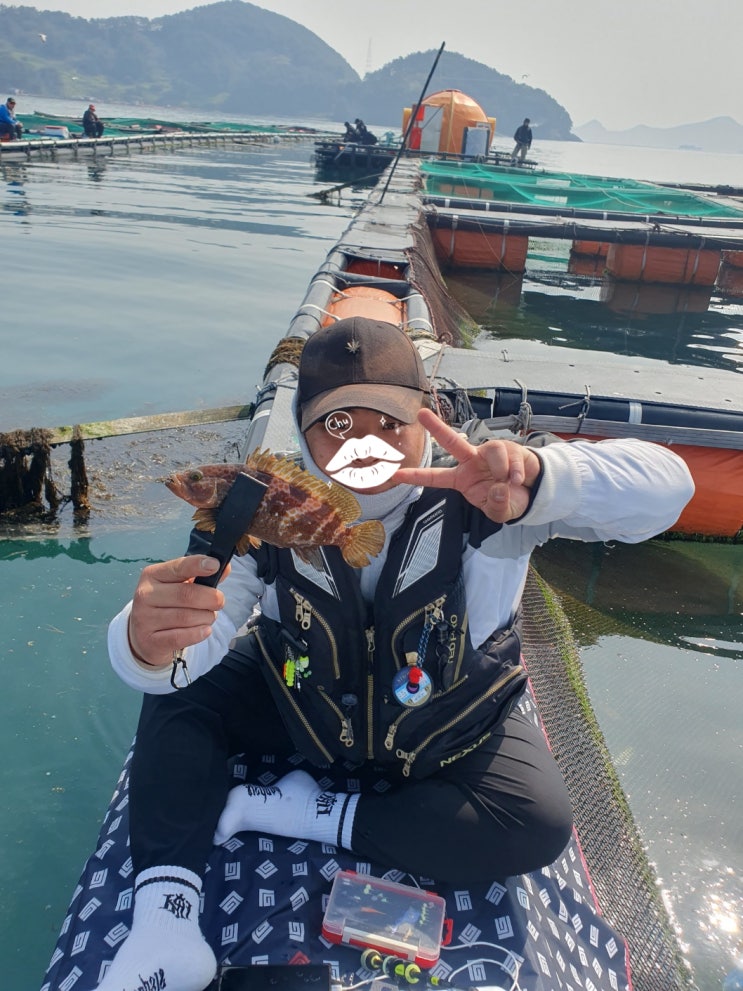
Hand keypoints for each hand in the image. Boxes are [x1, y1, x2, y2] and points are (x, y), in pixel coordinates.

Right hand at [128, 556, 229, 667]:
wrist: (145, 636)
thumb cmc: (168, 604)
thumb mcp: (179, 585)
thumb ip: (202, 576)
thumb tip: (225, 567)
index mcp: (152, 575)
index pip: (178, 567)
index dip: (198, 565)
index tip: (215, 565)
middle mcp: (145, 595)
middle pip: (186, 594)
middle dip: (210, 598)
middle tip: (219, 601)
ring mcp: (145, 619)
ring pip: (186, 617)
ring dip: (206, 617)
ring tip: (208, 617)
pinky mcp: (150, 640)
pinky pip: (180, 637)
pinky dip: (198, 633)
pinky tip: (205, 630)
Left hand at [394, 408, 540, 522]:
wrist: (533, 492)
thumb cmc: (509, 500)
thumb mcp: (500, 512)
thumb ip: (497, 506)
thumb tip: (498, 488)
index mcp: (462, 479)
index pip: (436, 477)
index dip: (416, 476)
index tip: (396, 475)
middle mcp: (472, 462)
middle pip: (452, 442)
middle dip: (437, 427)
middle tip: (420, 413)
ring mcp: (489, 453)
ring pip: (491, 450)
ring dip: (501, 468)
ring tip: (508, 482)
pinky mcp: (509, 448)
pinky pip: (510, 456)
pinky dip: (515, 471)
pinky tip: (518, 480)